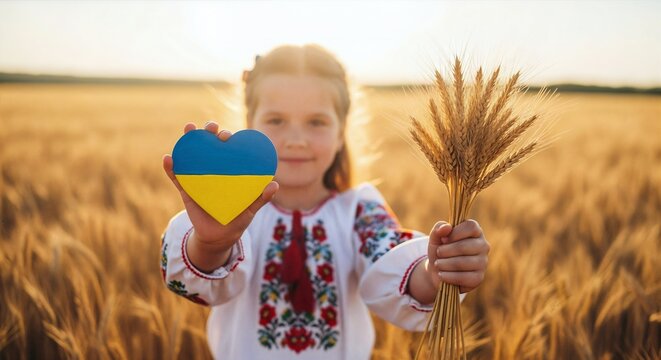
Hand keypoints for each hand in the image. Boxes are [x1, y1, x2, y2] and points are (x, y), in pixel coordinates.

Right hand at [163, 121, 278, 268]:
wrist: (219, 238)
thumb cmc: (237, 219)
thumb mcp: (250, 209)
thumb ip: (261, 198)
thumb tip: (274, 184)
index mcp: (227, 171)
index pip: (227, 149)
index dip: (226, 137)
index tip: (227, 135)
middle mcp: (212, 171)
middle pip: (208, 146)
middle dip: (208, 132)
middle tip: (211, 128)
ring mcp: (198, 179)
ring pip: (191, 156)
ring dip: (188, 141)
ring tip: (188, 130)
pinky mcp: (186, 191)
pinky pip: (176, 178)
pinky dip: (170, 168)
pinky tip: (168, 159)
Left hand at [426, 220, 489, 292]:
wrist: (438, 271)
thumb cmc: (440, 250)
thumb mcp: (435, 238)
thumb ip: (438, 229)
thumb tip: (447, 227)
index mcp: (475, 232)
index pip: (470, 227)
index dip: (455, 233)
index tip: (444, 239)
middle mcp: (483, 246)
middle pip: (464, 246)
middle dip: (446, 250)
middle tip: (438, 253)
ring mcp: (483, 262)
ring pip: (462, 263)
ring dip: (445, 264)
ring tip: (438, 264)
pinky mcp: (478, 278)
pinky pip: (463, 277)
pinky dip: (448, 276)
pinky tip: (441, 274)